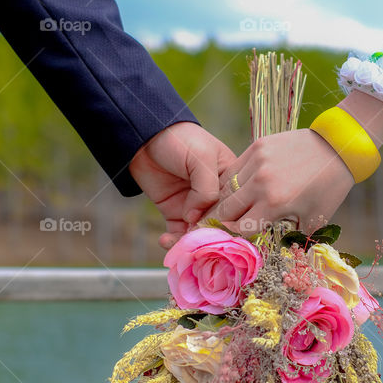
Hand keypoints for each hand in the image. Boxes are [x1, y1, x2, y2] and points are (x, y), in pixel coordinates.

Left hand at [129, 122, 235, 248]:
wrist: (144, 137)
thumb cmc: (180, 140)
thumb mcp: (202, 157)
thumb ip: (207, 188)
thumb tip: (197, 219)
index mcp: (231, 180)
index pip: (238, 208)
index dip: (232, 223)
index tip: (222, 235)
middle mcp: (216, 197)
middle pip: (219, 225)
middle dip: (210, 237)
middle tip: (199, 245)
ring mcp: (195, 207)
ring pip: (199, 233)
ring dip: (190, 242)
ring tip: (180, 245)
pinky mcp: (175, 213)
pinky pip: (178, 234)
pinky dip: (173, 241)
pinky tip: (166, 240)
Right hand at [206, 91, 382, 232]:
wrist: (338, 147)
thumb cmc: (328, 187)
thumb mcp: (315, 219)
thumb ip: (294, 239)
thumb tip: (280, 254)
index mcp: (275, 204)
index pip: (240, 228)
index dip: (238, 236)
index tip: (240, 237)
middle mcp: (261, 183)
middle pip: (225, 209)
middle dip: (226, 220)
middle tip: (229, 224)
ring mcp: (257, 162)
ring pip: (225, 188)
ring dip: (226, 200)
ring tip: (231, 207)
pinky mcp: (257, 146)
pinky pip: (234, 168)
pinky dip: (233, 181)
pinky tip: (239, 187)